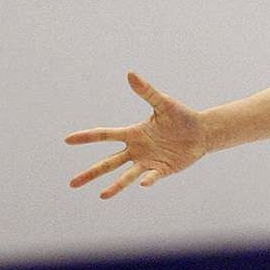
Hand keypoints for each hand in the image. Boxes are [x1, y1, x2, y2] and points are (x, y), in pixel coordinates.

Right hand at [64, 70, 208, 199]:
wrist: (202, 133)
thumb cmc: (181, 117)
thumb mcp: (163, 103)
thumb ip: (147, 91)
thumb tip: (130, 74)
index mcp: (133, 133)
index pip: (105, 136)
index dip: (87, 137)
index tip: (67, 140)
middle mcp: (136, 150)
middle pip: (108, 163)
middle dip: (91, 173)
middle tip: (71, 184)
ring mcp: (148, 162)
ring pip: (126, 176)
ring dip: (115, 186)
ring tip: (102, 196)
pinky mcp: (162, 170)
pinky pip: (151, 177)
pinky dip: (147, 180)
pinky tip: (143, 184)